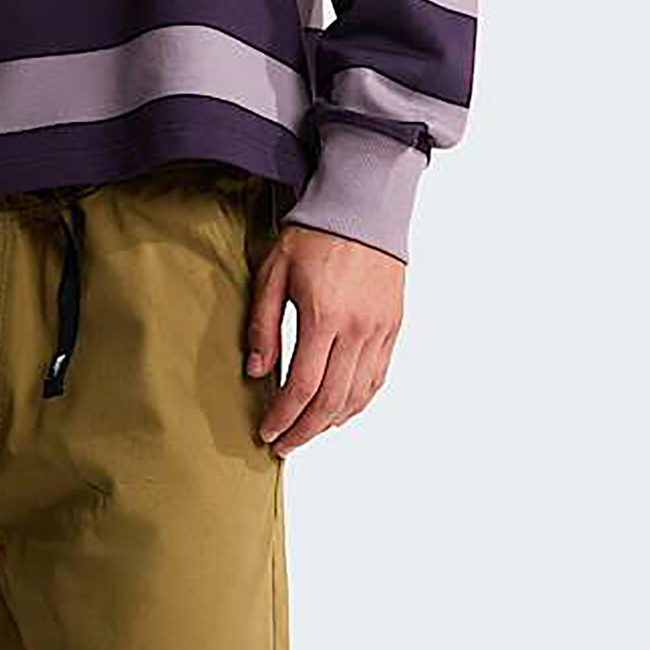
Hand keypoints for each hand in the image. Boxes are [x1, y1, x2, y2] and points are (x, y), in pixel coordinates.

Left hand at [247, 226, 404, 453]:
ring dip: (330, 422)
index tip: (267, 432)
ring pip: (357, 395)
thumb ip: (263, 325)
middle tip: (284, 445)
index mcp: (324, 316)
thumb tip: (256, 372)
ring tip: (307, 432)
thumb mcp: (274, 273)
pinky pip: (377, 378)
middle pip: (331, 401)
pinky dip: (357, 403)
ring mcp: (380, 329)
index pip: (303, 386)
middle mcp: (357, 328)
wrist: (364, 203)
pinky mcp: (393, 326)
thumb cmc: (315, 233)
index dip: (284, 416)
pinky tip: (338, 413)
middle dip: (304, 430)